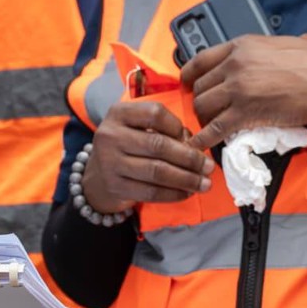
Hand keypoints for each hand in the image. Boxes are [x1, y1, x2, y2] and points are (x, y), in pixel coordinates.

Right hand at [84, 100, 212, 215]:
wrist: (97, 176)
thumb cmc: (127, 146)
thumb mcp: (136, 128)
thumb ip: (162, 130)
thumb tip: (194, 144)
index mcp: (119, 113)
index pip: (155, 114)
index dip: (178, 126)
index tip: (193, 139)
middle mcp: (111, 135)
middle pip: (158, 145)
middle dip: (189, 158)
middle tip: (209, 166)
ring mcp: (110, 163)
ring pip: (157, 171)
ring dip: (186, 179)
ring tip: (204, 183)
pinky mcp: (115, 186)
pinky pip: (150, 192)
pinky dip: (173, 194)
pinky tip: (187, 193)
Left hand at [180, 35, 306, 151]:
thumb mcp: (290, 42)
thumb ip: (274, 46)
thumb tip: (284, 47)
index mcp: (243, 45)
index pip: (201, 58)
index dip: (190, 74)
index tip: (187, 83)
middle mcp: (234, 64)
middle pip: (200, 86)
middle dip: (200, 101)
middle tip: (207, 112)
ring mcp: (238, 89)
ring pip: (202, 106)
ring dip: (204, 120)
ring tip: (210, 127)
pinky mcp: (245, 113)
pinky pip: (214, 129)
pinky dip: (202, 140)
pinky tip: (198, 146)